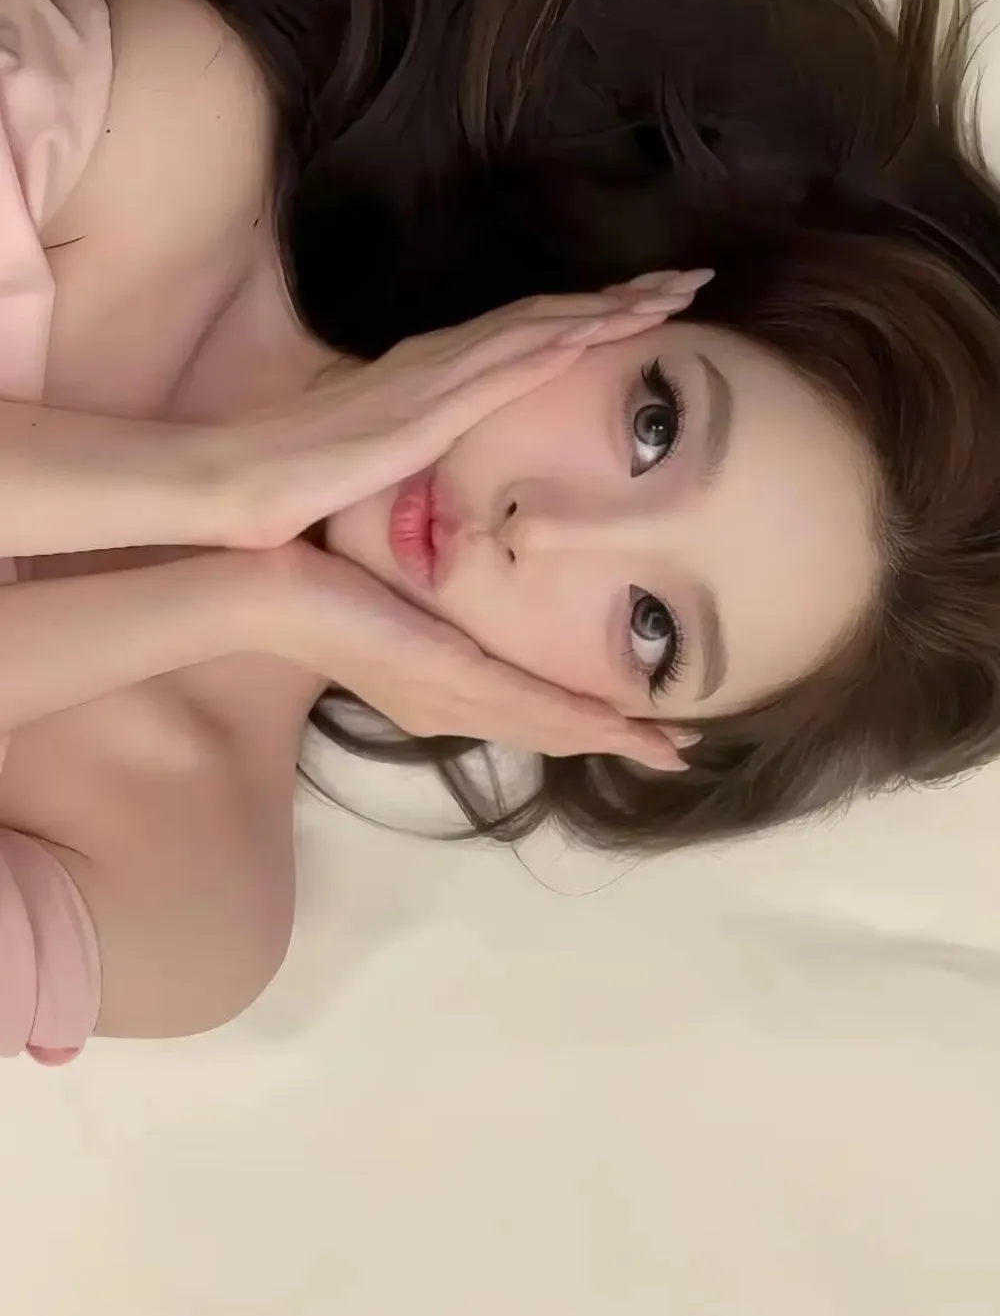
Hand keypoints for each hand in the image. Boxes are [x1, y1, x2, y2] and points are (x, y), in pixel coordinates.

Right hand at [222, 271, 711, 549]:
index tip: (658, 301)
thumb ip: (422, 439)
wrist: (242, 484)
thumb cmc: (304, 475)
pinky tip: (591, 340)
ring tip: (668, 297)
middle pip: (552, 317)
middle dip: (626, 297)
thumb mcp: (385, 454)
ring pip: (536, 333)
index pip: (535, 332)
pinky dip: (546, 352)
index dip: (600, 313)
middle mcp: (442, 361)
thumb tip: (448, 442)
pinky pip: (494, 376)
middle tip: (694, 280)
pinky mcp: (420, 414)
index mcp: (438, 372)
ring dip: (605, 313)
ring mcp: (432, 381)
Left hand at [267, 539, 692, 771]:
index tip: (635, 724)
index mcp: (429, 682)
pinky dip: (573, 716)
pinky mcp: (440, 673)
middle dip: (610, 739)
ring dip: (606, 735)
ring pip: (543, 723)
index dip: (580, 719)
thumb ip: (425, 589)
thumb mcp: (387, 584)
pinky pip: (520, 700)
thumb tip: (453, 563)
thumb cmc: (313, 573)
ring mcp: (442, 694)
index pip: (518, 707)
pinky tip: (612, 724)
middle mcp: (440, 702)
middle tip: (675, 751)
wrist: (265, 586)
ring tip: (664, 745)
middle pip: (542, 728)